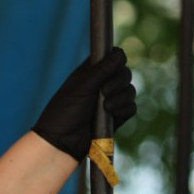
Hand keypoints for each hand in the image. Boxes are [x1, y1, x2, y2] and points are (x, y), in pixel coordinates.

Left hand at [31, 47, 136, 161]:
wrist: (63, 141)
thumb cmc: (66, 111)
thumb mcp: (82, 87)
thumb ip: (102, 70)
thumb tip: (119, 52)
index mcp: (91, 72)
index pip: (113, 58)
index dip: (117, 61)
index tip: (113, 67)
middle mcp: (102, 84)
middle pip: (125, 74)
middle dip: (118, 82)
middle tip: (103, 91)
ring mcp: (110, 100)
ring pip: (130, 91)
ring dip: (120, 98)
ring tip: (105, 107)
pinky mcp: (116, 117)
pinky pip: (130, 108)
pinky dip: (123, 110)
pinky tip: (111, 115)